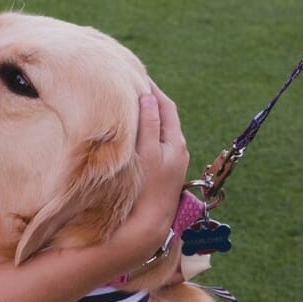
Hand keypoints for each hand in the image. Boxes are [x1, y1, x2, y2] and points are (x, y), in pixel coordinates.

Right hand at [112, 84, 189, 267]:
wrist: (149, 225)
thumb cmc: (148, 188)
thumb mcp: (149, 152)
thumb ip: (149, 124)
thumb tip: (147, 96)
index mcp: (176, 142)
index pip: (166, 106)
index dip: (152, 89)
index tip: (136, 76)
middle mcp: (176, 150)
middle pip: (163, 116)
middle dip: (148, 101)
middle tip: (128, 86)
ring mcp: (167, 162)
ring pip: (156, 130)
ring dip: (143, 116)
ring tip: (125, 105)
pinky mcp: (157, 172)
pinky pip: (150, 143)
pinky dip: (140, 132)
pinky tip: (126, 133)